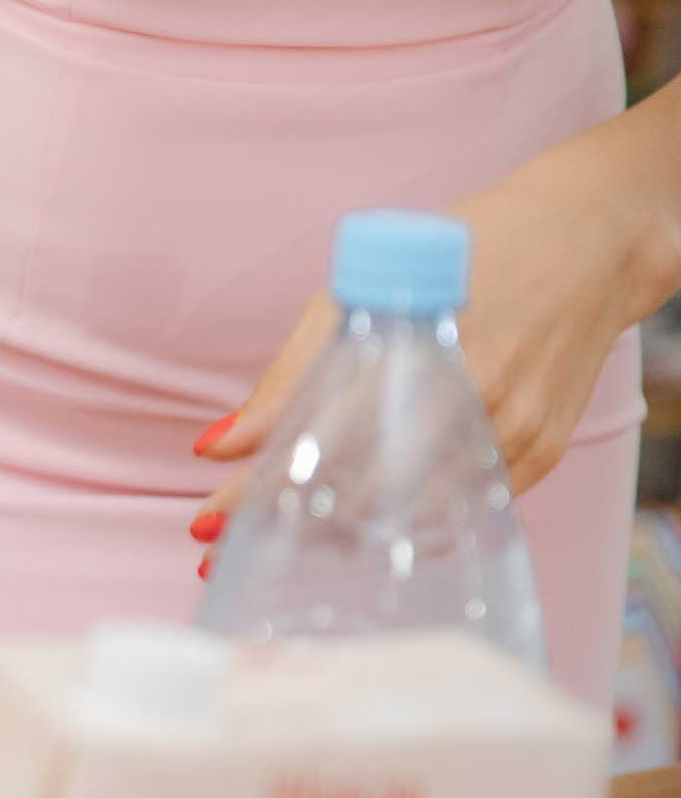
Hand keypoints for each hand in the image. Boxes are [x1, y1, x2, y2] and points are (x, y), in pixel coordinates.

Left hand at [190, 159, 680, 551]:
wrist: (590, 244)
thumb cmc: (464, 255)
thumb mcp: (363, 292)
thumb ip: (292, 373)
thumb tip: (220, 441)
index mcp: (417, 348)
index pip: (318, 440)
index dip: (257, 488)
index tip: (208, 518)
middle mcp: (469, 397)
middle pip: (363, 490)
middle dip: (289, 526)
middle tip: (229, 550)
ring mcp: (511, 431)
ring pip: (413, 515)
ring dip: (343, 541)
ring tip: (284, 553)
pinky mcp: (540, 452)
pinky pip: (463, 512)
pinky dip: (406, 529)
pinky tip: (361, 539)